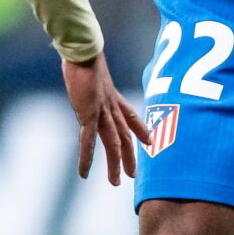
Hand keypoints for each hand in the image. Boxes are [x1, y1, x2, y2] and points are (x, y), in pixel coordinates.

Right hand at [62, 52, 149, 185]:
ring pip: (112, 144)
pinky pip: (88, 142)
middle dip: (130, 156)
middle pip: (124, 136)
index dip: (142, 130)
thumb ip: (90, 77)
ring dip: (114, 164)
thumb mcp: (91, 69)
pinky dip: (86, 159)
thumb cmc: (84, 55)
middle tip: (134, 175)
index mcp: (112, 97)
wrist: (83, 51)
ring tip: (116, 183)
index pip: (131, 117)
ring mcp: (101, 112)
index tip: (150, 142)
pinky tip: (84, 174)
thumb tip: (83, 71)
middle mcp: (110, 107)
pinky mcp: (88, 115)